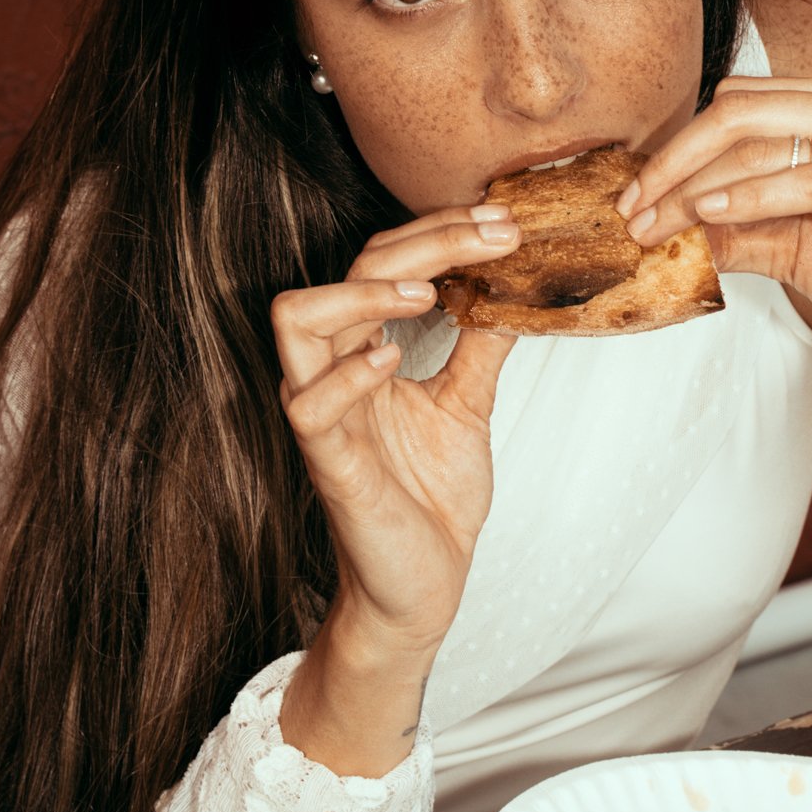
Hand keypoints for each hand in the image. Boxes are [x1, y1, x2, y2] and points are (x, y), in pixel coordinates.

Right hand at [271, 203, 520, 652]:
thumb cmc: (432, 500)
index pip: (382, 260)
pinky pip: (308, 405)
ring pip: (295, 319)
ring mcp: (327, 415)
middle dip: (423, 240)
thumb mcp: (468, 403)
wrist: (425, 587)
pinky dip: (349, 374)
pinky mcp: (329, 464)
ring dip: (363, 290)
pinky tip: (395, 358)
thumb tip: (516, 284)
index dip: (441, 231)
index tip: (506, 224)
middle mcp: (336, 372)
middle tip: (493, 236)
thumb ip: (481, 344)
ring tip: (428, 292)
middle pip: (348, 269)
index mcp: (364, 351)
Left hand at [616, 75, 811, 406]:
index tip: (635, 190)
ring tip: (650, 226)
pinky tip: (707, 216)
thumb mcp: (792, 242)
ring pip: (765, 144)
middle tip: (628, 207)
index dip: (679, 140)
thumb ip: (732, 221)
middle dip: (673, 159)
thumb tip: (654, 220)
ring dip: (693, 187)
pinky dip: (746, 196)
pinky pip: (806, 181)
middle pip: (744, 111)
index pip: (744, 101)